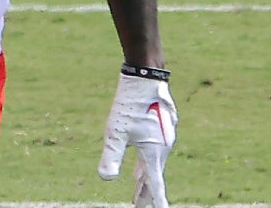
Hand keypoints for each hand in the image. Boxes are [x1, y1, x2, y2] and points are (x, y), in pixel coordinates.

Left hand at [98, 72, 177, 207]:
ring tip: (138, 190)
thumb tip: (106, 179)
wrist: (146, 75)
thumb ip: (112, 156)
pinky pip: (154, 151)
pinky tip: (140, 163)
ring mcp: (164, 135)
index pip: (155, 184)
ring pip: (154, 163)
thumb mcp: (116, 131)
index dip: (155, 200)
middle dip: (146, 193)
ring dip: (146, 178)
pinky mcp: (161, 126)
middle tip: (139, 206)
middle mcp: (163, 146)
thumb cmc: (131, 103)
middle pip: (154, 176)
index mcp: (153, 152)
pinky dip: (147, 163)